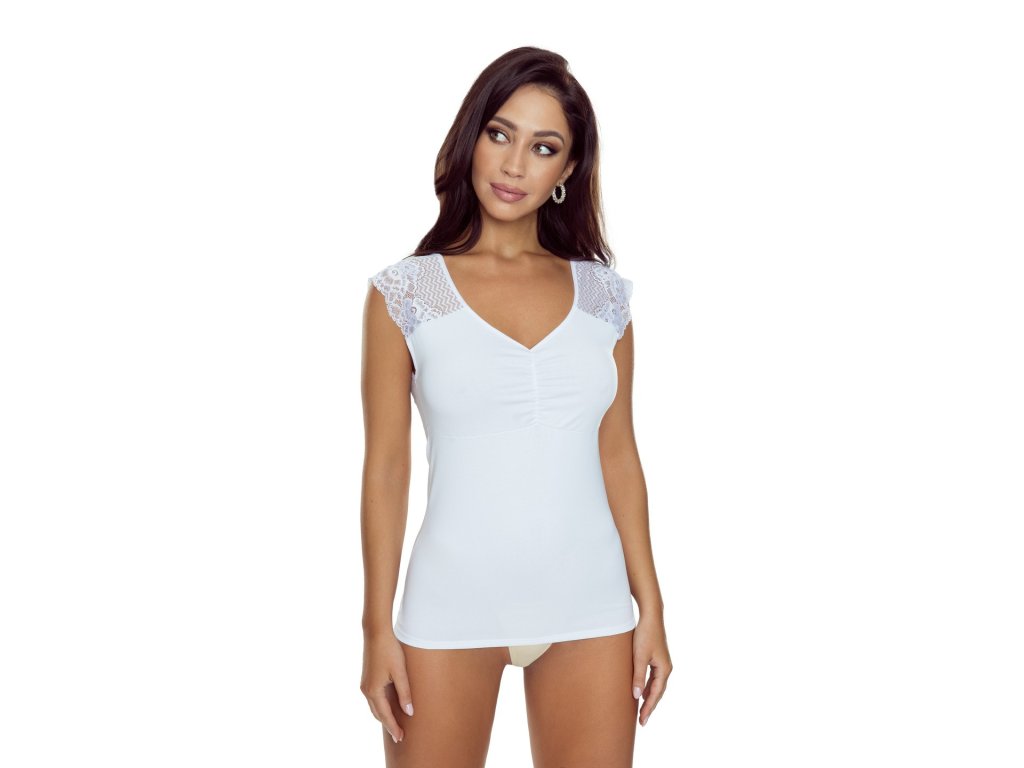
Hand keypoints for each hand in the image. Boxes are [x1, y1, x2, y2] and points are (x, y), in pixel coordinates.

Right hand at [360, 630, 414, 743]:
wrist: (376, 633)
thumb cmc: (389, 650)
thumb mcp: (400, 672)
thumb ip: (405, 693)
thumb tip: (409, 712)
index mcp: (374, 691)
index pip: (385, 715)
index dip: (393, 727)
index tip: (401, 738)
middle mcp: (366, 690)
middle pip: (378, 714)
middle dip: (388, 724)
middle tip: (399, 735)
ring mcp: (365, 684)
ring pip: (375, 706)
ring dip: (384, 716)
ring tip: (395, 724)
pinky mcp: (367, 678)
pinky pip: (374, 698)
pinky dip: (381, 706)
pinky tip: (389, 706)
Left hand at [631, 612, 672, 726]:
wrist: (651, 616)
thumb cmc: (645, 635)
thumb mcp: (639, 657)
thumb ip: (638, 677)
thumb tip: (636, 696)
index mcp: (664, 669)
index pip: (656, 694)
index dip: (649, 708)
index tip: (642, 721)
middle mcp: (666, 668)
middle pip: (658, 692)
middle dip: (650, 706)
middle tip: (642, 721)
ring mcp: (663, 663)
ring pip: (656, 685)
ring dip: (649, 697)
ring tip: (641, 710)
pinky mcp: (657, 658)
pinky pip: (654, 678)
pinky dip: (648, 687)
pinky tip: (641, 691)